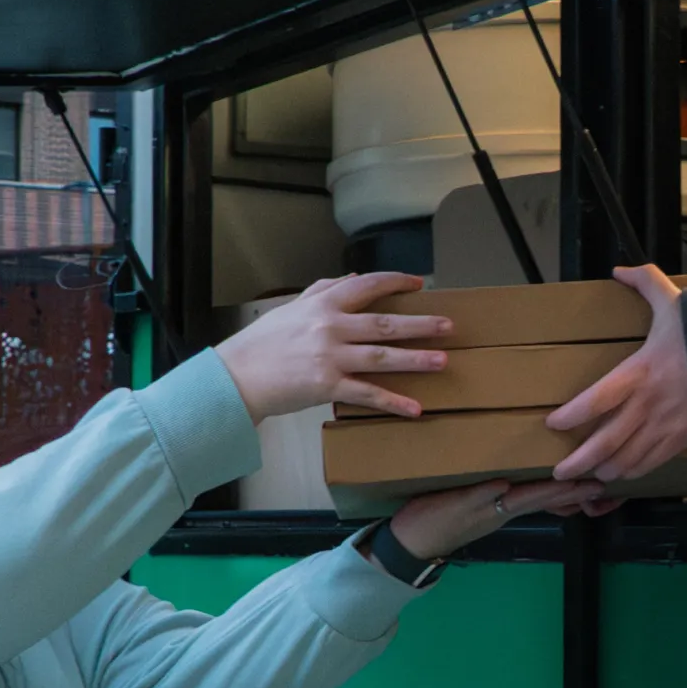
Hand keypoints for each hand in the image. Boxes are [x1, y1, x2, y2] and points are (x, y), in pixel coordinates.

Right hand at [218, 272, 449, 425]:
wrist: (237, 377)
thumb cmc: (262, 343)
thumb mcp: (290, 308)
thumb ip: (321, 290)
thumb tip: (350, 279)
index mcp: (322, 304)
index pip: (366, 285)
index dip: (395, 282)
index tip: (418, 284)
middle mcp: (330, 327)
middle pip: (384, 324)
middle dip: (420, 324)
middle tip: (449, 326)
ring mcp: (330, 357)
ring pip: (382, 357)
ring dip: (416, 359)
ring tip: (443, 361)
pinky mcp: (327, 386)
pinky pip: (367, 393)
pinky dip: (393, 401)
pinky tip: (415, 408)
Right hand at [385, 478, 613, 560]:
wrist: (407, 545)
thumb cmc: (428, 522)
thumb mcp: (450, 505)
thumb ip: (477, 495)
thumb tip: (505, 483)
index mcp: (500, 507)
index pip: (542, 494)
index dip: (569, 487)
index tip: (597, 481)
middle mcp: (504, 510)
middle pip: (547, 499)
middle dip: (575, 491)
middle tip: (604, 482)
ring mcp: (496, 511)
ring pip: (538, 500)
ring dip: (562, 492)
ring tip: (585, 485)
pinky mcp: (486, 509)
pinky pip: (523, 498)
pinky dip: (541, 492)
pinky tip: (544, 486)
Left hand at [544, 265, 686, 481]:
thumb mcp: (675, 301)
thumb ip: (646, 282)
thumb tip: (619, 271)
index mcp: (640, 371)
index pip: (596, 399)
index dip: (571, 415)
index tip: (553, 422)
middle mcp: (649, 404)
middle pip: (606, 441)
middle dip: (580, 461)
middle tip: (561, 471)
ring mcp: (667, 426)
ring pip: (628, 459)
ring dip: (605, 471)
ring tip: (590, 475)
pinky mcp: (685, 439)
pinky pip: (653, 463)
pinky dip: (634, 472)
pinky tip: (623, 474)